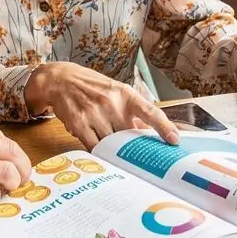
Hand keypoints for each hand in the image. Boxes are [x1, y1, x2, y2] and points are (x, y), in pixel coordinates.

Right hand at [24, 62, 179, 149]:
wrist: (61, 80)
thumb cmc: (93, 87)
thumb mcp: (115, 92)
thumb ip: (133, 112)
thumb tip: (152, 133)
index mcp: (125, 94)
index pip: (150, 111)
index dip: (164, 127)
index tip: (175, 141)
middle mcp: (111, 102)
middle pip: (130, 136)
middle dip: (134, 147)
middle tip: (140, 158)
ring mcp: (95, 113)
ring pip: (112, 144)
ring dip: (114, 150)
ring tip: (114, 150)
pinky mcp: (80, 124)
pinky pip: (95, 147)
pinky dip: (99, 152)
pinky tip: (99, 149)